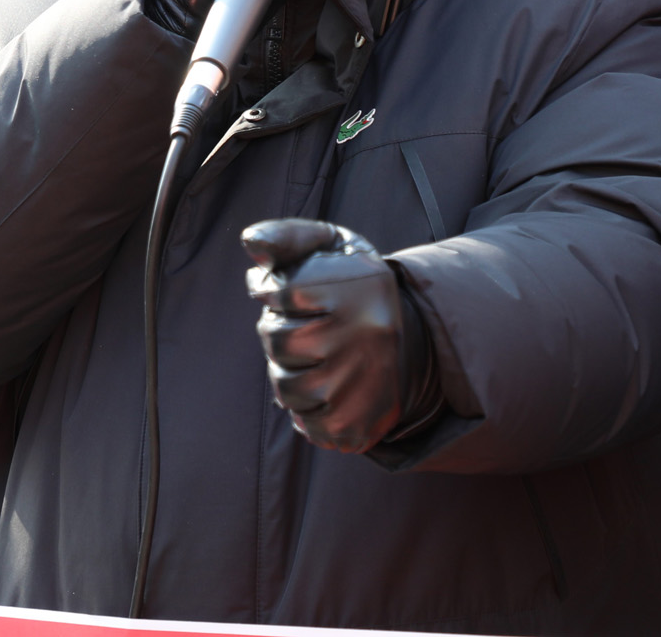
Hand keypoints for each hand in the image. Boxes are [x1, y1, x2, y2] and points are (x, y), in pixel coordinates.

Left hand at [245, 220, 435, 453]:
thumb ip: (286, 237)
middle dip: (275, 333)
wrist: (408, 342)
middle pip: (278, 340)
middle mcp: (371, 332)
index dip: (266, 290)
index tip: (272, 289)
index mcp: (363, 284)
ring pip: (286, 386)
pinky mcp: (361, 421)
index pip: (281, 291)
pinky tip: (320, 390)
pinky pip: (305, 424)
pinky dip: (302, 410)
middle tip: (295, 327)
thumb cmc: (347, 287)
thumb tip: (252, 244)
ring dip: (285, 373)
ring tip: (308, 360)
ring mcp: (366, 380)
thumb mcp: (328, 246)